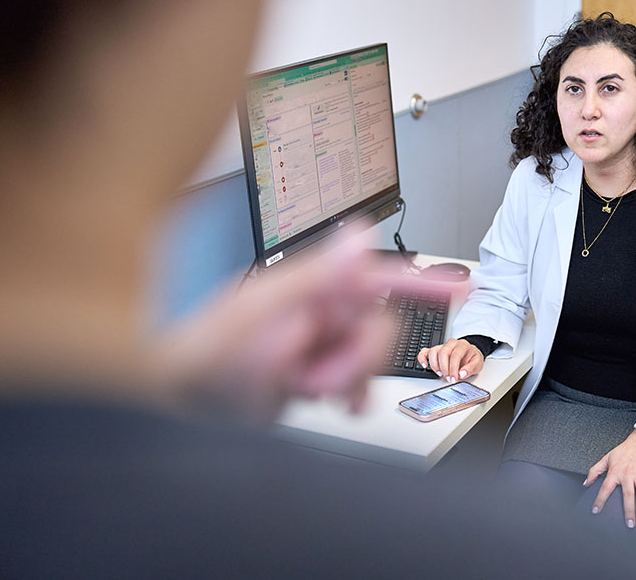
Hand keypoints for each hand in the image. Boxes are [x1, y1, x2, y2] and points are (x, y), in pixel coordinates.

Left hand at [152, 233, 397, 420]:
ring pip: (368, 363)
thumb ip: (316, 274)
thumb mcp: (263, 306)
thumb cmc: (207, 346)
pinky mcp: (313, 376)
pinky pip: (353, 386)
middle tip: (319, 374)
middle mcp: (318, 313)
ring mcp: (316, 346)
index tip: (454, 286)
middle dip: (356, 358)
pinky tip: (328, 397)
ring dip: (341, 380)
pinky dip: (346, 394)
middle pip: (378, 331)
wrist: (180, 393)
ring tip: (299, 384)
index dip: (416, 281)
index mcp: (311, 288)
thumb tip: (359, 238)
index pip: (375, 278)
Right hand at [417, 338, 483, 382]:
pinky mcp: (436, 351)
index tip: (454, 379)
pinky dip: (422, 358)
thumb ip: (471, 368)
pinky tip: (425, 366)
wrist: (470, 353)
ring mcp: (442, 346)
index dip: (453, 369)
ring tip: (440, 374)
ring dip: (435, 365)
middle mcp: (451, 344)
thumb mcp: (477, 363)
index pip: (455, 356)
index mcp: (462, 345)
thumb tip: (462, 374)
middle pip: (443, 353)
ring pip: (433, 352)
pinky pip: (425, 352)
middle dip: (444, 368)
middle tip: (448, 379)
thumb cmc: (472, 358)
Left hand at [584, 429, 635, 529]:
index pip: (605, 489)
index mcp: (615, 472)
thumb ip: (594, 471)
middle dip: (628, 512)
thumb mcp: (606, 458)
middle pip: (628, 497)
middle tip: (629, 525)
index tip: (596, 511)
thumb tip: (585, 483)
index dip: (599, 500)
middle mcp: (628, 476)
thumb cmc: (624, 450)